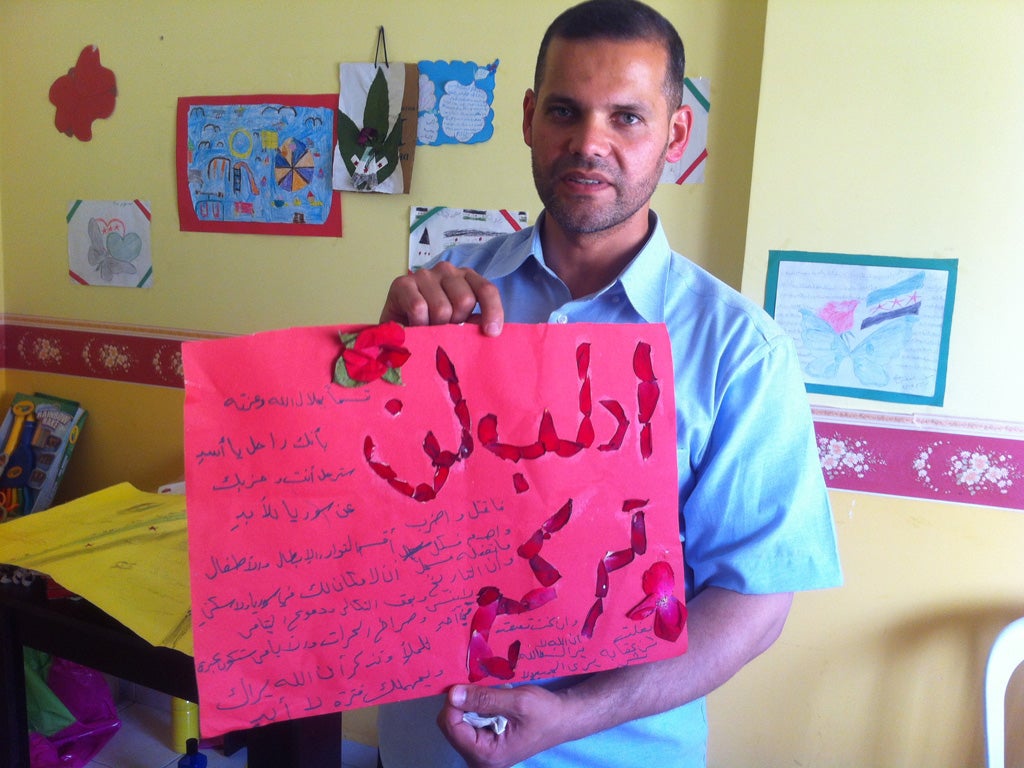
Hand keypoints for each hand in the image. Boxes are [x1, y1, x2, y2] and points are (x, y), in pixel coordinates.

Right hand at [380, 262, 503, 335]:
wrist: (398, 330)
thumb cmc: (433, 326)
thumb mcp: (459, 324)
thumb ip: (475, 324)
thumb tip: (490, 330)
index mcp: (466, 278)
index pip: (487, 290)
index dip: (493, 311)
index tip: (492, 333)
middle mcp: (447, 270)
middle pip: (464, 300)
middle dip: (456, 323)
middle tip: (444, 330)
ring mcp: (424, 275)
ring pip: (442, 308)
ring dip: (435, 327)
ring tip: (428, 328)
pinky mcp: (402, 283)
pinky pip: (419, 308)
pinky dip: (419, 324)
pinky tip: (415, 326)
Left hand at [437, 683, 568, 767]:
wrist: (563, 720)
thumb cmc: (545, 712)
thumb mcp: (518, 701)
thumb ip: (484, 698)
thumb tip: (453, 694)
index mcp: (487, 755)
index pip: (451, 727)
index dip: (454, 703)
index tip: (465, 684)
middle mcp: (479, 761)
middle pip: (450, 727)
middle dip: (461, 705)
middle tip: (481, 689)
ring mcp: (481, 755)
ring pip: (457, 725)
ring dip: (468, 706)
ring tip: (490, 698)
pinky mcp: (484, 747)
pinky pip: (467, 726)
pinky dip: (474, 710)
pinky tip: (491, 705)